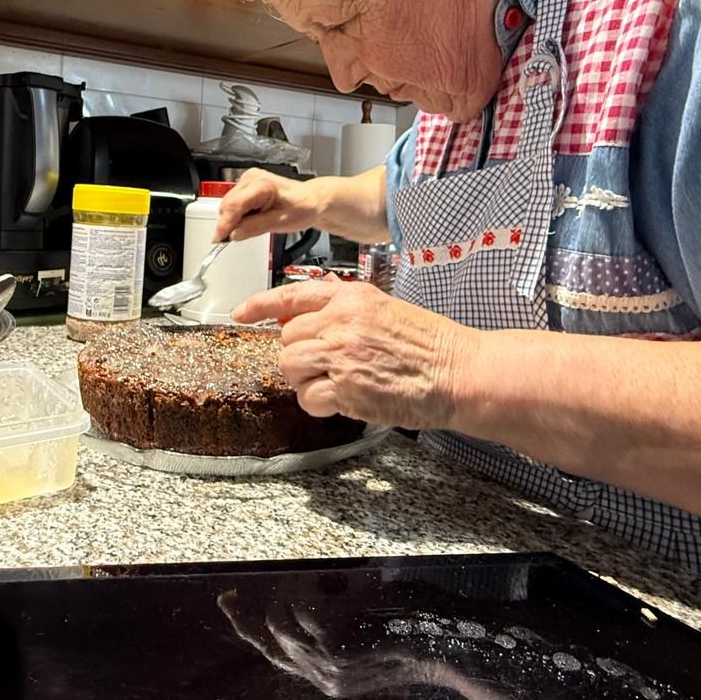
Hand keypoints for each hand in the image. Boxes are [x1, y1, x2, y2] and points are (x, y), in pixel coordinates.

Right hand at [212, 168, 321, 242]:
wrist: (311, 200)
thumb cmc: (303, 206)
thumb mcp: (282, 222)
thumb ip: (255, 228)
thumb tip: (234, 234)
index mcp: (262, 184)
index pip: (234, 205)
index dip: (225, 224)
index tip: (218, 239)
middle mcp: (251, 178)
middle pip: (228, 205)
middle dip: (230, 224)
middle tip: (239, 237)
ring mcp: (247, 180)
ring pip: (228, 205)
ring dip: (234, 220)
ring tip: (255, 223)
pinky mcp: (246, 186)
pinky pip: (234, 204)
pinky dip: (238, 215)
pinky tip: (253, 218)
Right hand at [217, 590, 425, 697]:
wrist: (455, 645)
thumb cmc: (423, 632)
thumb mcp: (372, 635)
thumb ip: (340, 627)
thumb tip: (319, 586)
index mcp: (331, 680)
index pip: (276, 656)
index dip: (246, 627)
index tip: (228, 601)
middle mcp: (324, 677)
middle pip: (272, 635)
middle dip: (270, 601)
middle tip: (290, 577)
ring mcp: (326, 661)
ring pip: (282, 616)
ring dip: (303, 589)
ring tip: (343, 583)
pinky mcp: (333, 639)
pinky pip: (302, 601)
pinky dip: (319, 584)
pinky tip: (351, 583)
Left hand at [233, 280, 476, 428]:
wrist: (458, 372)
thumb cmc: (431, 345)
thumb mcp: (385, 310)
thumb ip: (346, 313)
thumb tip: (309, 324)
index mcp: (352, 297)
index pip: (294, 295)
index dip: (261, 305)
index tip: (242, 312)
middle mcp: (341, 322)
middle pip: (287, 339)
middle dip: (300, 355)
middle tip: (327, 367)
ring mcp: (341, 355)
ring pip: (290, 368)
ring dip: (306, 380)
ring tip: (336, 384)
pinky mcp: (346, 389)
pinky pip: (308, 398)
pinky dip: (319, 404)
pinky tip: (343, 400)